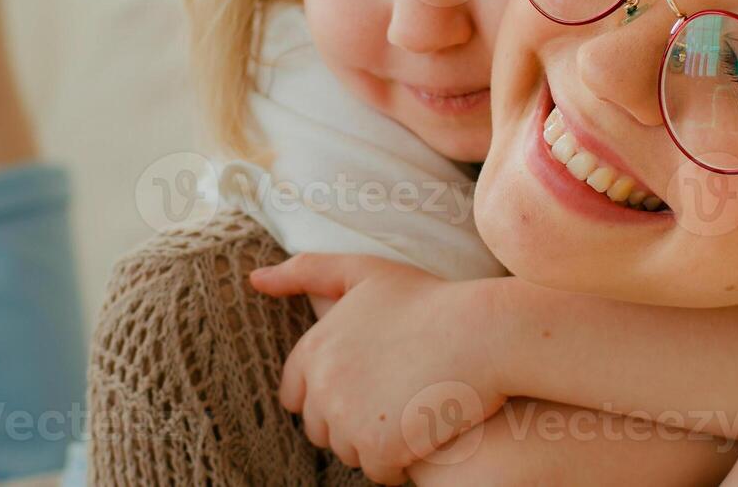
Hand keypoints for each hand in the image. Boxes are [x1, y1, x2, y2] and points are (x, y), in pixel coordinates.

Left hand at [250, 254, 506, 484]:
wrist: (482, 333)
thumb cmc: (428, 300)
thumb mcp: (364, 271)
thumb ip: (305, 271)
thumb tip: (255, 278)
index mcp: (313, 348)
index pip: (295, 394)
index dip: (328, 393)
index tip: (364, 384)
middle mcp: (322, 386)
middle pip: (320, 428)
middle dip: (349, 420)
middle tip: (393, 398)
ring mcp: (349, 420)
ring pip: (349, 451)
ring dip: (374, 442)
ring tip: (409, 412)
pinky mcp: (380, 448)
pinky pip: (378, 471)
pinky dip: (397, 463)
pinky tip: (421, 436)